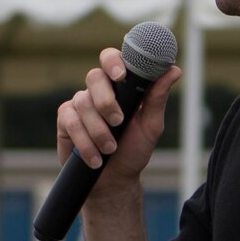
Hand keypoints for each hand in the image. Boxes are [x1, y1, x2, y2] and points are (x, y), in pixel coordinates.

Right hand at [54, 48, 179, 182]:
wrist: (113, 180)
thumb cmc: (133, 150)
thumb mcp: (151, 126)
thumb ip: (157, 98)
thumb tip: (174, 70)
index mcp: (120, 86)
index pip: (112, 59)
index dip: (114, 62)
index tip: (121, 75)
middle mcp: (98, 90)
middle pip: (94, 77)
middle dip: (106, 101)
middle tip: (118, 122)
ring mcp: (80, 104)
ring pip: (83, 103)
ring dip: (99, 130)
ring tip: (110, 149)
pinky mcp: (65, 120)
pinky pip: (71, 122)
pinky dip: (85, 142)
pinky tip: (95, 157)